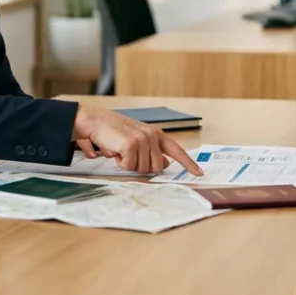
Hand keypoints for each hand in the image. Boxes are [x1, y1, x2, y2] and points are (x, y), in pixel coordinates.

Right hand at [71, 105, 203, 175]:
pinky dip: (120, 163)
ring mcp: (143, 140)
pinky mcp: (131, 145)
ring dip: (129, 164)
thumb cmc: (115, 132)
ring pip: (142, 169)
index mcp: (157, 134)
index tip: (199, 173)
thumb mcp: (138, 139)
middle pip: (156, 167)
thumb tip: (165, 164)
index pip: (177, 151)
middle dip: (141, 166)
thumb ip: (153, 151)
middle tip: (128, 156)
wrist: (95, 121)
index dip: (188, 163)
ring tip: (121, 151)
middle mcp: (152, 136)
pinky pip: (129, 166)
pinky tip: (115, 151)